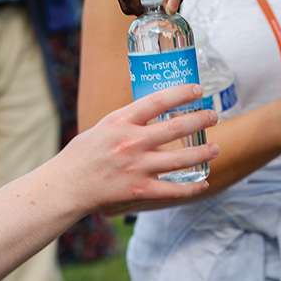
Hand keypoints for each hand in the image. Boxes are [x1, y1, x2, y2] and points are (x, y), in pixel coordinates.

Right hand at [58, 84, 218, 212]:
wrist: (65, 187)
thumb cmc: (80, 156)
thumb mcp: (101, 128)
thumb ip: (126, 123)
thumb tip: (149, 116)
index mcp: (120, 121)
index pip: (158, 101)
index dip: (181, 93)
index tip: (198, 90)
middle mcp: (131, 142)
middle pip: (176, 128)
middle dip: (200, 120)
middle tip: (214, 116)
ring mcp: (137, 167)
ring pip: (181, 159)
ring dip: (203, 153)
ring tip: (215, 148)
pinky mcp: (139, 190)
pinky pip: (173, 190)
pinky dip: (192, 187)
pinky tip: (203, 183)